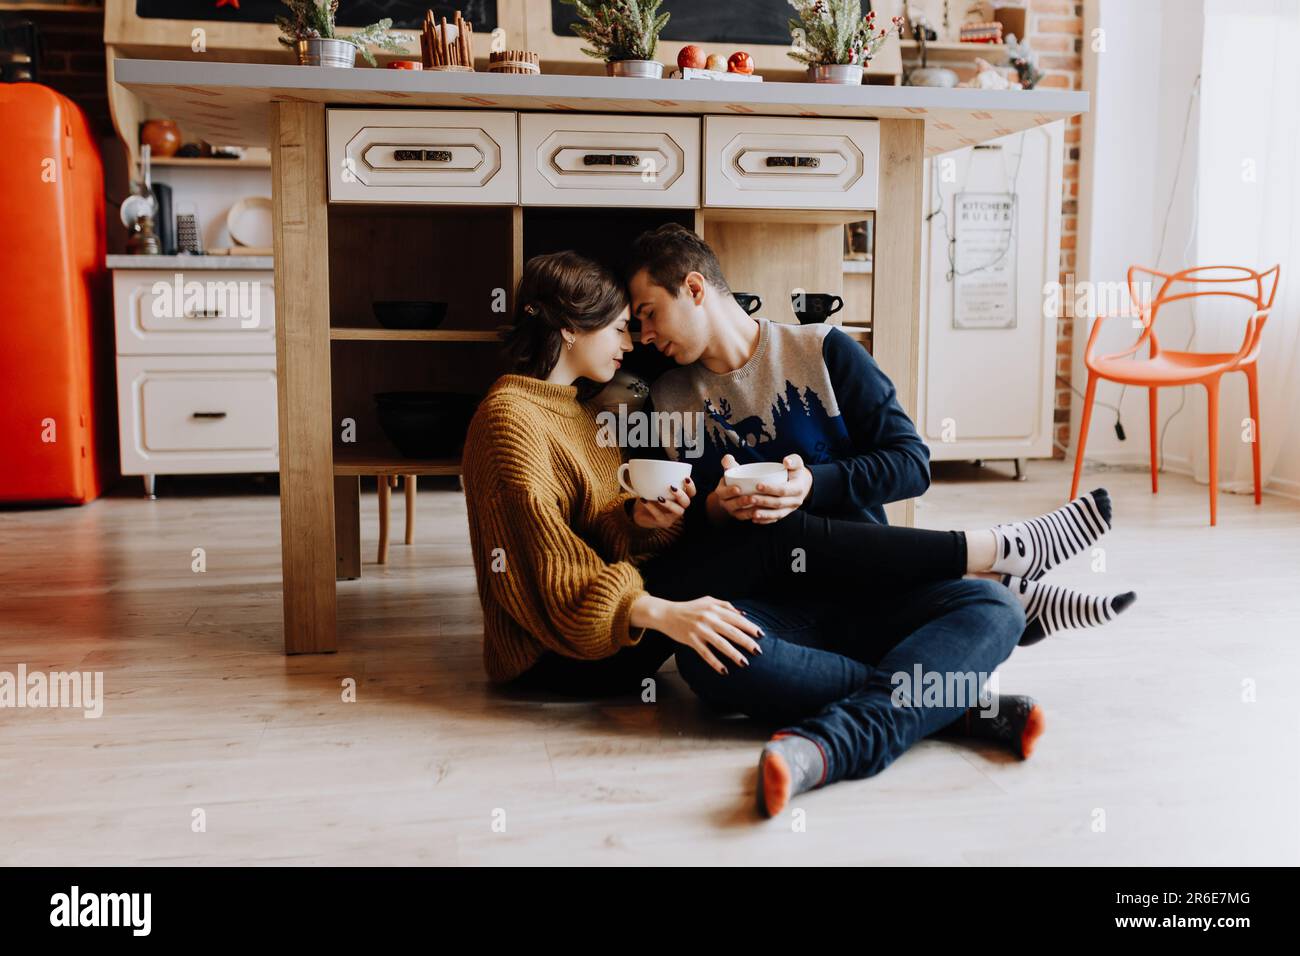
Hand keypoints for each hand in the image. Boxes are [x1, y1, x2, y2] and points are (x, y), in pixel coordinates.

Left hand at [631, 475, 694, 528]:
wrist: (640, 512)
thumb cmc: (650, 496)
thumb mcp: (654, 485)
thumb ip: (656, 477)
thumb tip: (648, 464)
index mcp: (680, 497)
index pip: (691, 493)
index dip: (691, 486)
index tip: (685, 478)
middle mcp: (680, 507)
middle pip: (687, 502)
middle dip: (682, 495)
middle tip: (672, 487)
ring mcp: (673, 516)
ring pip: (678, 511)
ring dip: (670, 504)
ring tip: (659, 497)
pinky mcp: (663, 522)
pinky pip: (659, 515)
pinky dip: (651, 507)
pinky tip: (644, 499)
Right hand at [634, 595, 762, 674]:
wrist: (666, 613)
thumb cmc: (690, 608)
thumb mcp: (708, 601)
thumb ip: (726, 606)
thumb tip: (744, 615)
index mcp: (714, 608)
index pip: (736, 618)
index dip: (750, 627)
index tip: (761, 635)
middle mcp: (708, 618)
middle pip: (732, 631)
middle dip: (747, 642)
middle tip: (758, 651)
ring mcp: (699, 630)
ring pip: (720, 644)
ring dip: (734, 654)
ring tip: (745, 663)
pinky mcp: (690, 640)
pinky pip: (705, 653)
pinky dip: (715, 662)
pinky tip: (724, 671)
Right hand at [710, 454, 752, 521]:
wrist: (735, 493)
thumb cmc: (734, 480)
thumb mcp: (730, 471)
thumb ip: (729, 464)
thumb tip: (727, 457)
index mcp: (721, 492)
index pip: (723, 493)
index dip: (730, 492)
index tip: (738, 488)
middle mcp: (726, 503)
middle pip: (732, 505)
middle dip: (742, 502)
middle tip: (752, 498)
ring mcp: (734, 511)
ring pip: (740, 513)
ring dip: (749, 511)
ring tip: (758, 506)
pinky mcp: (742, 516)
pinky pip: (747, 518)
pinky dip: (754, 516)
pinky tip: (762, 513)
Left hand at [747, 454, 811, 523]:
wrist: (803, 484)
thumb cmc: (796, 471)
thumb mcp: (797, 463)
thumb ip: (793, 460)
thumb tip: (786, 461)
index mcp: (798, 488)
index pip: (783, 490)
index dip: (771, 488)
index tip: (757, 485)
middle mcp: (795, 501)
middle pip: (778, 503)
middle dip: (764, 502)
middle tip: (750, 498)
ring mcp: (790, 509)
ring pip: (777, 514)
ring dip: (764, 515)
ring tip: (752, 513)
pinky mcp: (785, 513)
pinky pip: (775, 519)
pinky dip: (765, 520)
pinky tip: (754, 519)